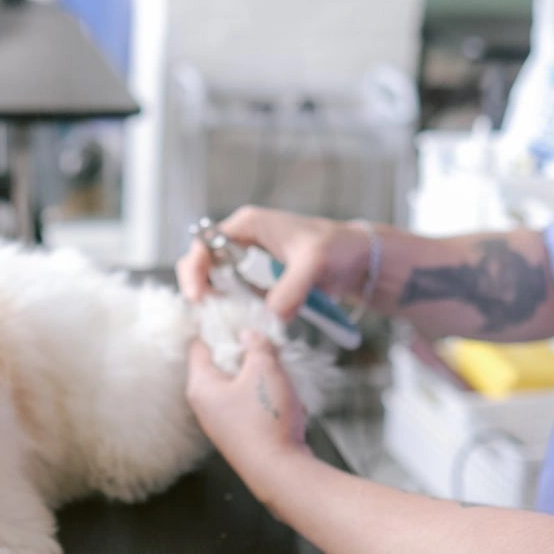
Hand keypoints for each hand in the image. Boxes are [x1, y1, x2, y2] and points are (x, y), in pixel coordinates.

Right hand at [176, 206, 374, 320]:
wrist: (359, 259)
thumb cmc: (338, 247)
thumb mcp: (314, 264)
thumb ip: (291, 289)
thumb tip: (271, 317)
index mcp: (247, 225)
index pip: (204, 245)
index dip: (194, 271)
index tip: (199, 298)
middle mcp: (243, 242)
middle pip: (204, 267)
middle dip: (203, 292)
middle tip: (210, 317)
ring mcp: (250, 264)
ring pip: (219, 286)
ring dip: (220, 306)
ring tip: (228, 325)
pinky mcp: (260, 283)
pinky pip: (238, 299)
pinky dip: (238, 313)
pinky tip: (246, 327)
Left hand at [186, 331, 308, 493]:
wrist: (281, 472)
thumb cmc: (266, 419)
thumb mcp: (264, 368)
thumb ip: (256, 344)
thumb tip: (250, 334)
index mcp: (200, 385)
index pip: (199, 344)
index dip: (217, 326)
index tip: (237, 316)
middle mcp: (205, 406)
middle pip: (220, 364)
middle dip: (245, 352)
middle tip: (266, 343)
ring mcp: (222, 422)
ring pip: (239, 384)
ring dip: (259, 375)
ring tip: (279, 372)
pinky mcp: (241, 435)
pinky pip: (250, 405)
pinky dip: (266, 397)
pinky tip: (284, 399)